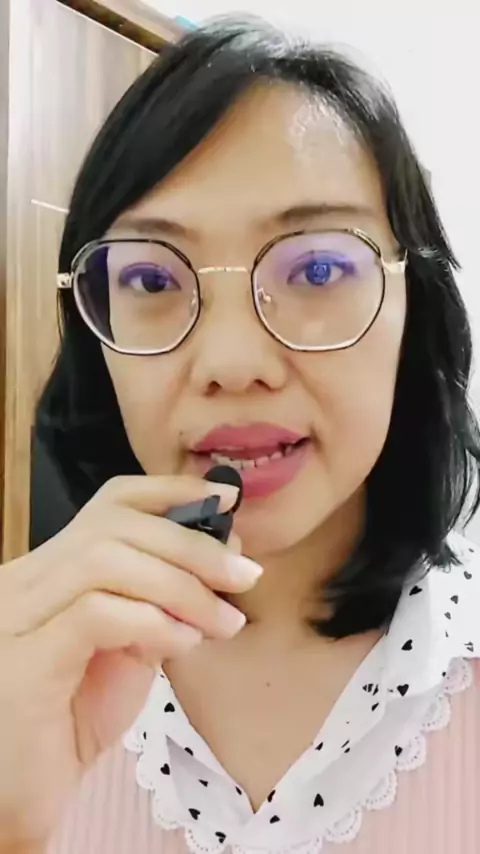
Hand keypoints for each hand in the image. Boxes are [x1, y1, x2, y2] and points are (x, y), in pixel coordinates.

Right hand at [0, 474, 260, 848]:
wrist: (19, 795)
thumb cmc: (72, 719)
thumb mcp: (128, 647)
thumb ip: (160, 601)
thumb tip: (220, 558)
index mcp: (52, 567)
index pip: (109, 501)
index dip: (172, 492)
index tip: (227, 504)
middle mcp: (26, 579)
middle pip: (113, 524)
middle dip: (191, 544)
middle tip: (243, 575)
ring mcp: (18, 615)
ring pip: (105, 559)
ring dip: (181, 585)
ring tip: (223, 621)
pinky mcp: (24, 660)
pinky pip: (95, 613)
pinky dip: (152, 622)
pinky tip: (182, 645)